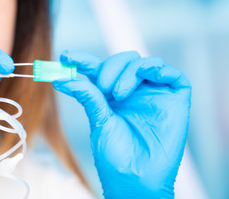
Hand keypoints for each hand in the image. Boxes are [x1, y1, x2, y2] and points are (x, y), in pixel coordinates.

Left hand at [53, 50, 190, 197]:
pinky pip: (174, 76)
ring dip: (129, 70)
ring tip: (118, 93)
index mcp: (111, 96)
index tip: (66, 56)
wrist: (136, 180)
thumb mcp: (98, 120)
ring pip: (145, 63)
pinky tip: (146, 74)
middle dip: (110, 67)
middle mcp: (133, 92)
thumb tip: (62, 78)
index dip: (83, 60)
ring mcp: (154, 95)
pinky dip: (159, 69)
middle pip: (124, 61)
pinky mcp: (175, 101)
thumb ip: (87, 95)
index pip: (98, 70)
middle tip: (102, 87)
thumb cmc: (115, 156)